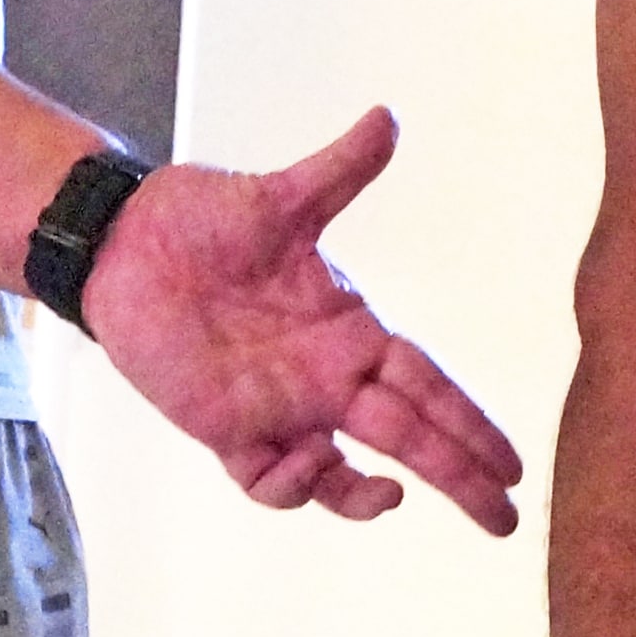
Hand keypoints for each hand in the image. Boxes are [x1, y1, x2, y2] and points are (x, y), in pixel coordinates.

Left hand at [80, 108, 518, 532]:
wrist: (123, 243)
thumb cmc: (201, 220)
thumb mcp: (280, 199)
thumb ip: (338, 172)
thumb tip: (386, 119)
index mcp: (351, 331)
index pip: (428, 386)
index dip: (471, 423)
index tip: (513, 463)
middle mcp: (325, 378)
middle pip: (407, 437)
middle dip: (457, 476)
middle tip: (502, 517)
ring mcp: (278, 408)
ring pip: (341, 473)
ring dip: (367, 495)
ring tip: (393, 494)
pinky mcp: (225, 428)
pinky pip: (267, 478)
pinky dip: (292, 484)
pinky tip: (307, 461)